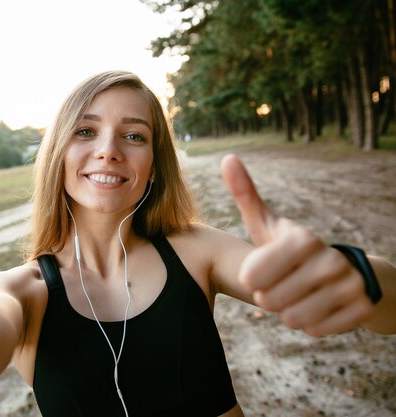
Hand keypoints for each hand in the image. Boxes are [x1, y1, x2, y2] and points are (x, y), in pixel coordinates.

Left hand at [220, 154, 372, 336]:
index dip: (252, 280)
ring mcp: (350, 285)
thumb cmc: (290, 249)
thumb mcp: (267, 224)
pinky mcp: (363, 309)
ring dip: (289, 312)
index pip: (253, 277)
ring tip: (298, 294)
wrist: (343, 271)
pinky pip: (317, 331)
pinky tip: (317, 305)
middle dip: (270, 298)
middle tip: (282, 284)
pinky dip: (312, 324)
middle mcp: (330, 260)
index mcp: (301, 239)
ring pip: (294, 318)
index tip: (257, 273)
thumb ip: (245, 195)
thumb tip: (227, 158)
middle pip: (271, 301)